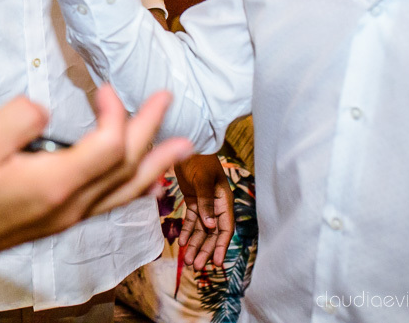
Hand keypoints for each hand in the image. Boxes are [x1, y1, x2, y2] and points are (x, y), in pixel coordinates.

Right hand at [0, 86, 192, 265]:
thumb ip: (21, 117)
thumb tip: (44, 109)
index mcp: (55, 184)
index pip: (111, 146)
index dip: (116, 112)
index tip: (105, 88)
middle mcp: (69, 206)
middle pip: (127, 168)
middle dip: (151, 132)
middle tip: (167, 102)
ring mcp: (65, 217)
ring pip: (125, 191)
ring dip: (154, 163)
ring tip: (179, 148)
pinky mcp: (55, 220)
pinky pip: (108, 202)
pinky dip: (132, 184)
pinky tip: (137, 180)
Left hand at [174, 153, 233, 268]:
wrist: (186, 143)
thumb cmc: (199, 160)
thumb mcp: (203, 181)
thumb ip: (207, 203)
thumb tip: (211, 226)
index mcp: (224, 201)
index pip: (225, 228)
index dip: (222, 246)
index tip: (217, 263)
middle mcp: (216, 205)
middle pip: (212, 233)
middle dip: (205, 250)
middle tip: (196, 266)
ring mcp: (205, 203)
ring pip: (201, 229)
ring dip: (196, 244)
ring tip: (188, 261)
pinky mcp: (193, 199)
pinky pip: (192, 219)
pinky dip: (188, 231)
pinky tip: (182, 242)